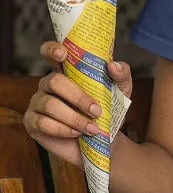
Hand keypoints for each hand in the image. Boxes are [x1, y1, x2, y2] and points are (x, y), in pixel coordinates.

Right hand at [23, 42, 132, 167]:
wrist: (102, 142)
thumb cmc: (108, 112)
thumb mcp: (120, 92)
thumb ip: (121, 75)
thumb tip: (113, 64)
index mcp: (66, 72)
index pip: (51, 53)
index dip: (52, 49)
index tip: (63, 54)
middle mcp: (48, 85)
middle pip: (54, 81)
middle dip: (77, 97)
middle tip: (97, 111)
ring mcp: (37, 103)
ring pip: (49, 105)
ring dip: (74, 118)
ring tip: (92, 128)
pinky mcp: (32, 123)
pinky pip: (42, 123)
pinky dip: (62, 130)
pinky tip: (76, 134)